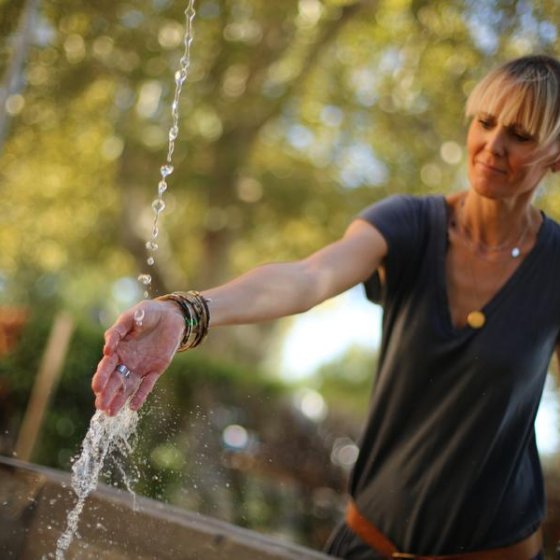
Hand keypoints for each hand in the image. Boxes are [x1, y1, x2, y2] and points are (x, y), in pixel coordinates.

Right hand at [92, 299, 184, 415]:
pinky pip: (146, 385)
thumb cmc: (147, 313)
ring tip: (110, 413)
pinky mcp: (155, 370)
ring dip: (119, 399)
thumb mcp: (132, 317)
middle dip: (107, 393)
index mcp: (118, 349)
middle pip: (114, 380)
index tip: (97, 387)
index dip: (102, 376)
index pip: (107, 365)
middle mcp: (126, 361)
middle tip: (100, 406)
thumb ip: (119, 330)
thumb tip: (107, 348)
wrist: (170, 316)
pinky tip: (133, 408)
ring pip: (127, 386)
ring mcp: (140, 367)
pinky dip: (140, 395)